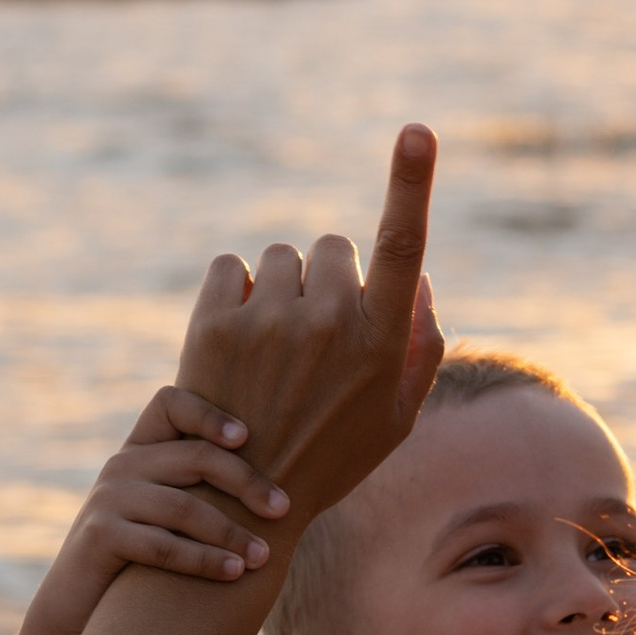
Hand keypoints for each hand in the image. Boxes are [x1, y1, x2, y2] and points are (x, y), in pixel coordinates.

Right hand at [42, 385, 293, 615]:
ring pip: (184, 507)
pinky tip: (234, 573)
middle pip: (195, 456)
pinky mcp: (100, 536)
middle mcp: (122, 465)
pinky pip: (162, 545)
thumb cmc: (142, 558)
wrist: (82, 603)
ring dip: (231, 532)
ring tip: (263, 556)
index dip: (209, 413)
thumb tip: (279, 487)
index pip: (171, 403)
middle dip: (246, 483)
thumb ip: (201, 488)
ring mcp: (108, 499)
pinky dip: (203, 560)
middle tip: (283, 509)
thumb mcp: (168, 512)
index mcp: (141, 449)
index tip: (246, 437)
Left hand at [177, 129, 443, 528]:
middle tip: (313, 339)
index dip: (412, 182)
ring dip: (280, 289)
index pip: (403, 245)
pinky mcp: (216, 322)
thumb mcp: (396, 418)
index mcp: (382, 342)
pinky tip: (237, 339)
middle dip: (326, 278)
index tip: (418, 130)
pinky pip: (230, 268)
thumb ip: (419, 348)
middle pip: (333, 247)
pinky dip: (234, 292)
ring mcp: (271, 320)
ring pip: (282, 258)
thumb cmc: (334, 457)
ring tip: (273, 350)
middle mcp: (330, 322)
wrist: (243, 504)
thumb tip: (416, 283)